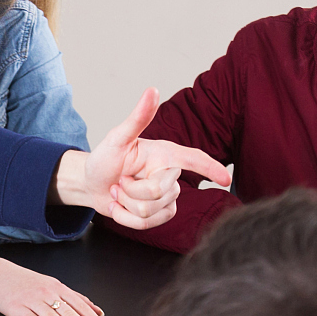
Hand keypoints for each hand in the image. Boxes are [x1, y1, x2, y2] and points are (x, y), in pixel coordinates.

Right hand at [0, 252, 112, 315]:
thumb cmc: (28, 283)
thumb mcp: (54, 286)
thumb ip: (76, 298)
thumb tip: (97, 310)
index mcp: (58, 288)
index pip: (80, 304)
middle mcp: (47, 293)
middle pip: (68, 311)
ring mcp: (31, 301)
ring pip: (51, 315)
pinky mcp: (17, 308)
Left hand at [50, 89, 229, 229]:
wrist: (90, 183)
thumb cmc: (103, 158)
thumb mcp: (116, 138)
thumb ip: (137, 118)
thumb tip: (152, 90)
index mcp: (164, 155)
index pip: (194, 160)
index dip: (211, 168)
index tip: (226, 178)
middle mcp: (168, 175)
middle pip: (158, 193)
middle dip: (130, 191)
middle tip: (119, 181)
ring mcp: (166, 196)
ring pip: (150, 212)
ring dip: (125, 205)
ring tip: (119, 191)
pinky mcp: (159, 213)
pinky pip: (146, 225)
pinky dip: (125, 219)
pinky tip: (119, 206)